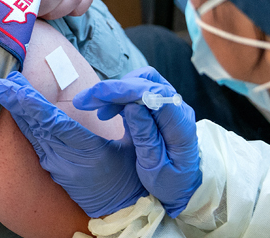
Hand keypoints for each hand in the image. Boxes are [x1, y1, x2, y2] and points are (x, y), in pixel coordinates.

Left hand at [0, 71, 147, 217]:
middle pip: (38, 126)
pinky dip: (25, 125)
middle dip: (18, 102)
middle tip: (0, 82)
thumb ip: (131, 119)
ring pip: (33, 134)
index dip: (34, 105)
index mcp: (89, 151)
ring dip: (18, 111)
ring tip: (3, 90)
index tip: (17, 87)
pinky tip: (17, 112)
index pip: (56, 123)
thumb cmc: (133, 176)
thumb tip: (127, 95)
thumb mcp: (137, 146)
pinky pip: (37, 144)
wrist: (121, 211)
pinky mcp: (54, 170)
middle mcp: (67, 160)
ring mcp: (58, 166)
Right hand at [74, 67, 201, 216]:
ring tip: (93, 107)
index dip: (125, 90)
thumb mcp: (155, 167)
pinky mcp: (159, 108)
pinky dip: (119, 98)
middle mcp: (177, 110)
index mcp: (180, 125)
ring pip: (141, 83)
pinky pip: (139, 93)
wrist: (183, 188)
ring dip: (115, 92)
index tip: (99, 94)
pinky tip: (105, 112)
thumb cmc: (170, 182)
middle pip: (146, 82)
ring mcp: (169, 107)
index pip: (154, 94)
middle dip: (114, 88)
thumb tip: (133, 106)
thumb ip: (146, 136)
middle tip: (86, 100)